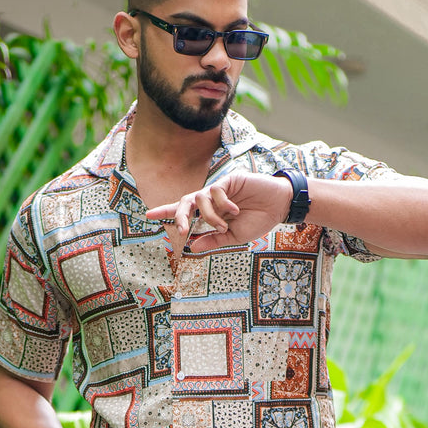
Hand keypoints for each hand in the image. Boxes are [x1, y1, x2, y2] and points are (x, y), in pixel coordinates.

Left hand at [145, 171, 293, 254]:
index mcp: (210, 212)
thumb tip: (192, 247)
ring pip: (200, 198)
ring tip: (224, 226)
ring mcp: (219, 188)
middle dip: (180, 216)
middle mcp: (211, 199)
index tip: (149, 216)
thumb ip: (213, 240)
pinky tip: (235, 210)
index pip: (184, 210)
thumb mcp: (234, 236)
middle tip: (181, 230)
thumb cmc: (258, 220)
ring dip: (209, 216)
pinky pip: (215, 191)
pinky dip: (222, 204)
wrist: (279, 208)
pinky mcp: (229, 180)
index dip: (167, 211)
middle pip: (186, 201)